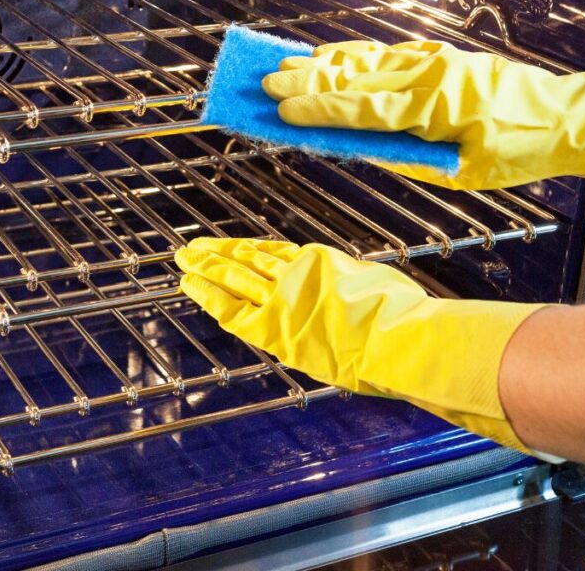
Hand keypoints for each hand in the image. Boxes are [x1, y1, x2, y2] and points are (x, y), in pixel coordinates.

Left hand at [175, 237, 544, 451]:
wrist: (398, 336)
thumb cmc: (402, 316)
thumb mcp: (377, 284)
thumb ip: (355, 285)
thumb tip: (356, 290)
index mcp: (321, 263)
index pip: (274, 253)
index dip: (248, 249)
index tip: (233, 247)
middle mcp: (296, 276)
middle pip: (246, 260)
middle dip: (216, 255)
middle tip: (191, 248)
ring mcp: (282, 300)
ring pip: (233, 277)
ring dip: (204, 268)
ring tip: (182, 261)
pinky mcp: (273, 328)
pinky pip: (232, 309)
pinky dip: (208, 296)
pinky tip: (190, 287)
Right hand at [261, 40, 584, 189]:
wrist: (564, 116)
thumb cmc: (517, 149)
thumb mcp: (458, 171)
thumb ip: (405, 158)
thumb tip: (359, 148)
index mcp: (434, 105)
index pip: (361, 109)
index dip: (318, 111)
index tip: (282, 113)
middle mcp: (429, 74)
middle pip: (354, 76)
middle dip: (307, 81)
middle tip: (267, 83)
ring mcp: (433, 59)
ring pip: (366, 59)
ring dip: (322, 63)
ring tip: (285, 65)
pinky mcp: (438, 55)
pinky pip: (385, 53)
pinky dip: (352, 56)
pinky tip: (328, 57)